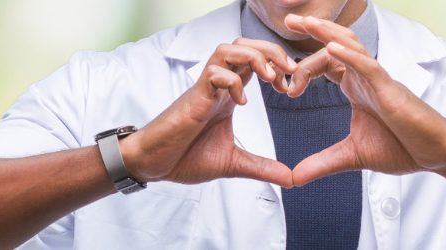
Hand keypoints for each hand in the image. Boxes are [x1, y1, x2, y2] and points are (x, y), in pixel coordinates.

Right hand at [122, 38, 298, 186]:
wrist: (154, 164)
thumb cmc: (185, 158)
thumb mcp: (233, 163)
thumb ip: (261, 167)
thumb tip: (290, 179)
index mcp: (228, 96)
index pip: (254, 61)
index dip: (276, 65)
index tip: (289, 86)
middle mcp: (217, 86)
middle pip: (243, 44)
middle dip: (271, 50)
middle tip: (290, 71)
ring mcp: (205, 89)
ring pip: (227, 49)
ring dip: (253, 56)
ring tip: (269, 77)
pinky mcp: (194, 98)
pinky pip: (213, 73)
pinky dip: (232, 81)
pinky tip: (240, 102)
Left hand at [282, 14, 445, 185]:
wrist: (435, 154)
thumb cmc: (402, 147)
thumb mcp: (351, 156)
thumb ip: (321, 163)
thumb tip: (293, 178)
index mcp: (356, 88)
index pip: (326, 64)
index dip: (304, 68)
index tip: (286, 87)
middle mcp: (365, 78)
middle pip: (335, 45)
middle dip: (313, 30)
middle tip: (288, 19)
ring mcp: (378, 81)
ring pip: (351, 46)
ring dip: (327, 33)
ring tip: (306, 21)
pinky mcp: (390, 90)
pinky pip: (368, 66)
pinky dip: (350, 56)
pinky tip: (331, 48)